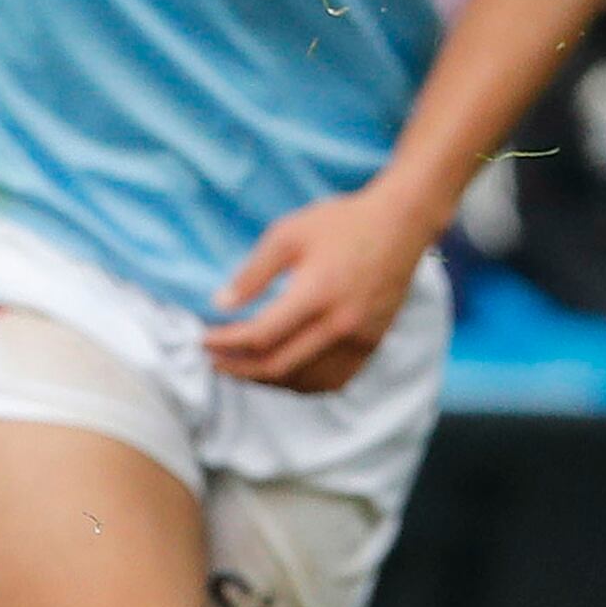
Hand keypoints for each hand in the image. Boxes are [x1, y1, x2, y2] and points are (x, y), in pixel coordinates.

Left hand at [208, 186, 438, 393]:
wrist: (402, 223)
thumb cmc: (341, 223)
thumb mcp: (287, 235)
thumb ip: (252, 274)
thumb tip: (221, 304)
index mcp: (316, 295)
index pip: (260, 336)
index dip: (225, 343)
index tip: (202, 339)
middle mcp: (341, 324)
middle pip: (278, 366)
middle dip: (238, 368)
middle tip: (213, 360)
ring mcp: (361, 338)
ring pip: (305, 380)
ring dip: (267, 380)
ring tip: (241, 367)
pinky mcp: (374, 342)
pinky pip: (335, 379)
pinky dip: (303, 383)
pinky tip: (282, 372)